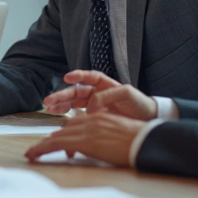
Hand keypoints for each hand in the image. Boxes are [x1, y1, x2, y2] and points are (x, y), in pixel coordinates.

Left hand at [24, 112, 145, 166]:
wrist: (145, 141)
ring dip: (42, 145)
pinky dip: (43, 148)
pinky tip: (35, 154)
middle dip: (50, 140)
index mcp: (99, 118)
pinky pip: (58, 143)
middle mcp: (90, 120)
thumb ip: (104, 137)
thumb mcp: (118, 135)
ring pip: (57, 136)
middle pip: (64, 129)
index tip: (57, 143)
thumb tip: (97, 147)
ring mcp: (86, 129)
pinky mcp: (84, 140)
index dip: (65, 135)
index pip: (76, 124)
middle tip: (38, 149)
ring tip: (32, 154)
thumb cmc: (138, 142)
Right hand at [43, 70, 157, 120]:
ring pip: (74, 104)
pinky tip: (61, 119)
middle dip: (62, 95)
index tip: (67, 78)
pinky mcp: (95, 118)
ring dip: (61, 106)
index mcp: (105, 84)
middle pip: (76, 92)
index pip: (89, 77)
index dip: (78, 76)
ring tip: (49, 109)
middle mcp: (97, 94)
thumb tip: (90, 106)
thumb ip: (107, 96)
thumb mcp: (126, 94)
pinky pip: (79, 116)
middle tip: (49, 100)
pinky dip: (70, 117)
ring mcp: (95, 106)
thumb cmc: (139, 103)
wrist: (148, 120)